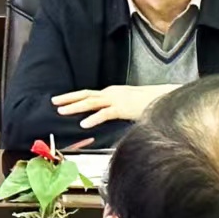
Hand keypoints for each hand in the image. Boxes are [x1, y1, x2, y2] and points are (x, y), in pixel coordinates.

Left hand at [52, 84, 173, 129]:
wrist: (165, 97)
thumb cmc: (149, 103)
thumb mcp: (128, 105)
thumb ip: (116, 109)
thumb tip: (106, 115)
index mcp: (112, 93)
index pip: (89, 94)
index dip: (74, 97)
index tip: (60, 100)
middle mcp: (111, 93)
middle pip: (85, 95)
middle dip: (68, 98)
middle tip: (53, 102)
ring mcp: (116, 99)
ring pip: (91, 102)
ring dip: (75, 106)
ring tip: (62, 111)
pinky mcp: (123, 108)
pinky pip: (105, 113)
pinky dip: (93, 118)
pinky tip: (84, 124)